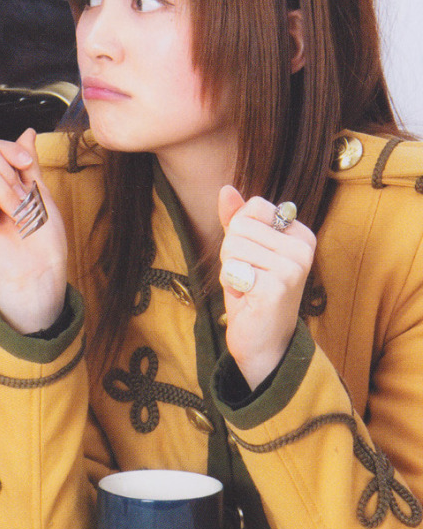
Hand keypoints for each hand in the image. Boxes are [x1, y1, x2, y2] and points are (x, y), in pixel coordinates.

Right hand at [0, 128, 67, 333]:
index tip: (28, 165)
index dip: (11, 150)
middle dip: (10, 173)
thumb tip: (27, 132)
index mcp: (1, 184)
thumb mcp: (40, 192)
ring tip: (15, 214)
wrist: (39, 269)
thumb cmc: (43, 240)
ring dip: (7, 193)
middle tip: (22, 198)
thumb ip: (29, 163)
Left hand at [217, 186, 315, 389]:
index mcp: (300, 234)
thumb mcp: (244, 250)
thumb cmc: (254, 292)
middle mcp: (302, 248)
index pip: (254, 207)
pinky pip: (233, 269)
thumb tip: (226, 189)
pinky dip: (232, 286)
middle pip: (239, 227)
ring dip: (231, 270)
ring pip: (233, 246)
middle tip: (248, 277)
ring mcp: (293, 267)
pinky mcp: (278, 286)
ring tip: (249, 287)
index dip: (240, 232)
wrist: (264, 339)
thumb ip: (237, 219)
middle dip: (232, 254)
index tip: (253, 258)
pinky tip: (249, 299)